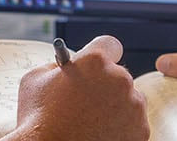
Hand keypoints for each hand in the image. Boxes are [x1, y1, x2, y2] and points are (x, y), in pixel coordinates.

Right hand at [5, 36, 149, 140]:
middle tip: (88, 101)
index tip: (98, 65)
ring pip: (130, 100)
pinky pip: (134, 123)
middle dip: (105, 85)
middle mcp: (119, 78)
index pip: (110, 45)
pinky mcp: (140, 130)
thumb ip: (57, 66)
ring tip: (93, 122)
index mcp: (95, 61)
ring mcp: (133, 105)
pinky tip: (101, 134)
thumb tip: (69, 65)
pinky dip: (122, 128)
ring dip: (116, 107)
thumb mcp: (36, 79)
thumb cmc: (37, 119)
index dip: (102, 55)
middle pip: (119, 75)